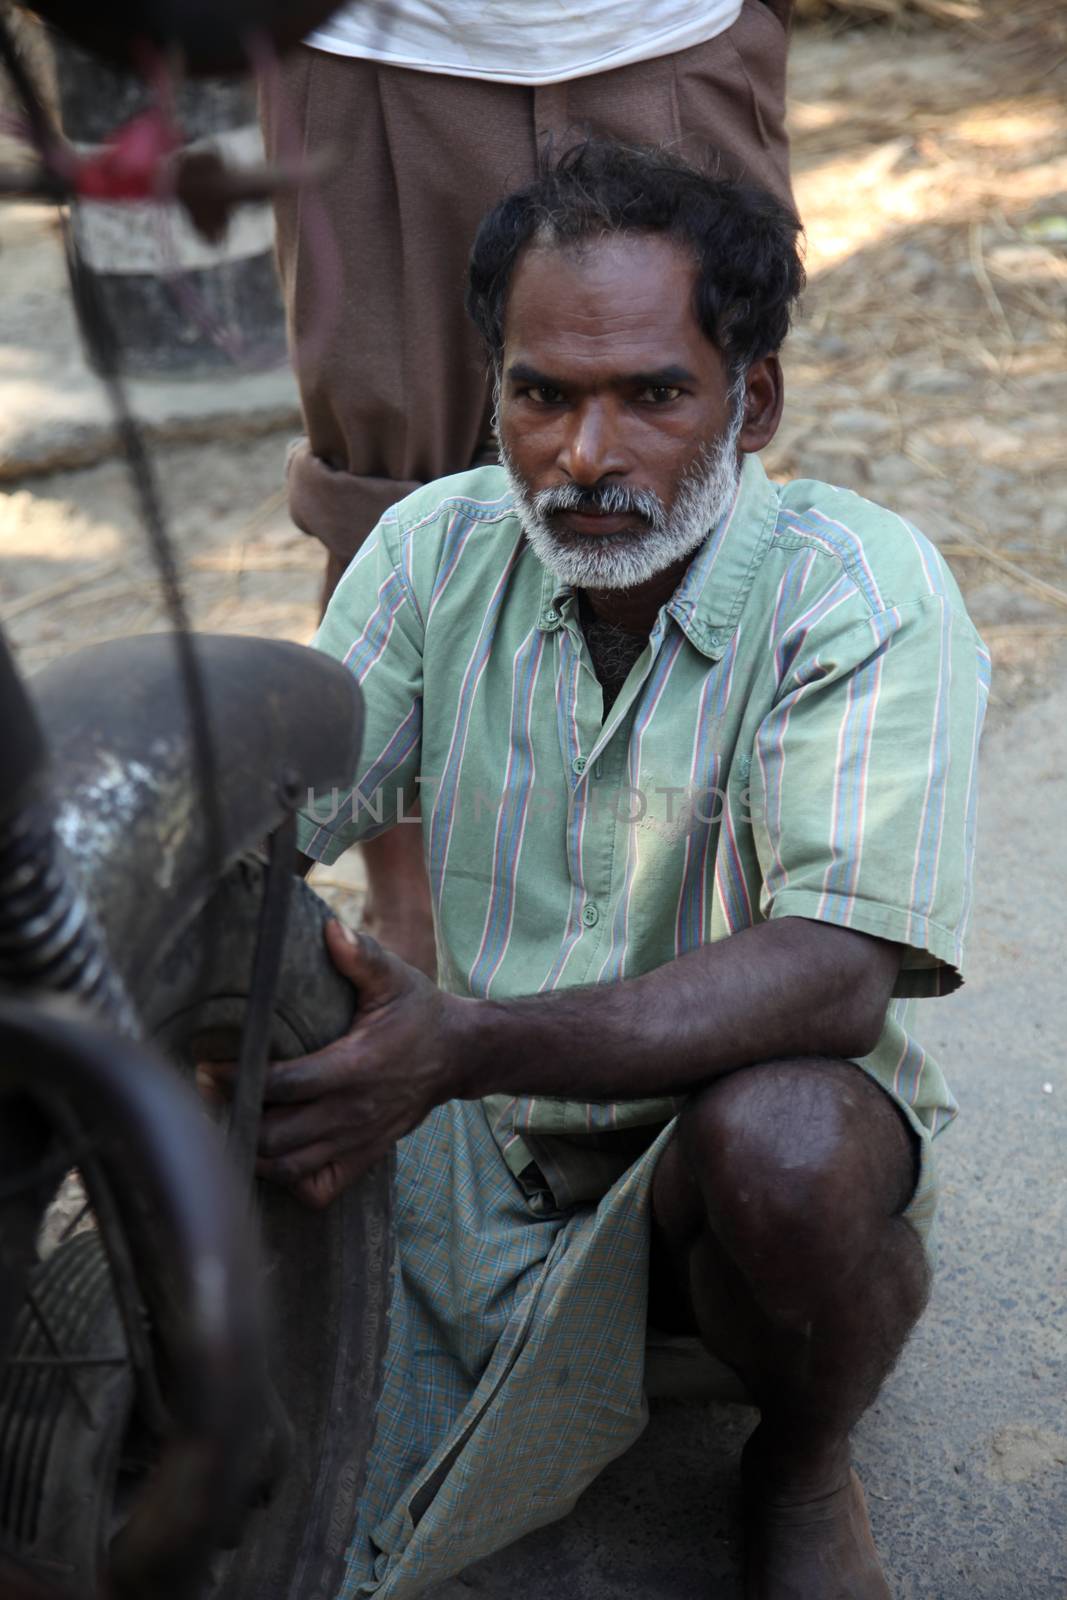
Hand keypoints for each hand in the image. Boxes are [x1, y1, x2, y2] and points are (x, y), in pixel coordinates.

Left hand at [197, 919, 463, 1208]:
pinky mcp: (364, 1156)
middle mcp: (353, 1112)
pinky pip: (319, 1188)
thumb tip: (329, 928)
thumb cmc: (418, 1012)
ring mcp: (358, 1141)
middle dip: (235, 1116)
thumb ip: (361, 955)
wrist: (458, 1053)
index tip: (209, 1064)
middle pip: (276, 1134)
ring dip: (252, 1152)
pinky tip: (269, 1156)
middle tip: (206, 1095)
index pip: (284, 1084)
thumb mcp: (395, 978)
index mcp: (355, 1068)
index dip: (241, 1077)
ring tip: (225, 1123)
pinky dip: (288, 1181)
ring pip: (289, 1166)